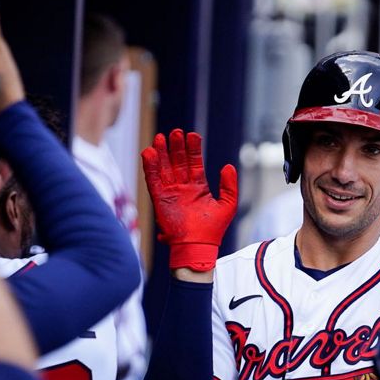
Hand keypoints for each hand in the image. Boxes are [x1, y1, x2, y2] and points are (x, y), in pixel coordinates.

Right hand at [141, 129, 236, 271]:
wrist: (197, 247)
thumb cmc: (213, 231)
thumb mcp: (227, 205)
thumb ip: (229, 186)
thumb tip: (227, 166)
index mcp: (198, 187)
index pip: (194, 163)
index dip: (193, 149)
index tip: (192, 135)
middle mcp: (183, 187)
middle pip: (177, 162)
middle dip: (176, 147)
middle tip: (175, 132)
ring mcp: (170, 192)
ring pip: (164, 168)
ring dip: (162, 153)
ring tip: (160, 138)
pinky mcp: (160, 199)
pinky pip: (153, 180)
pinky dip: (150, 167)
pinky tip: (149, 153)